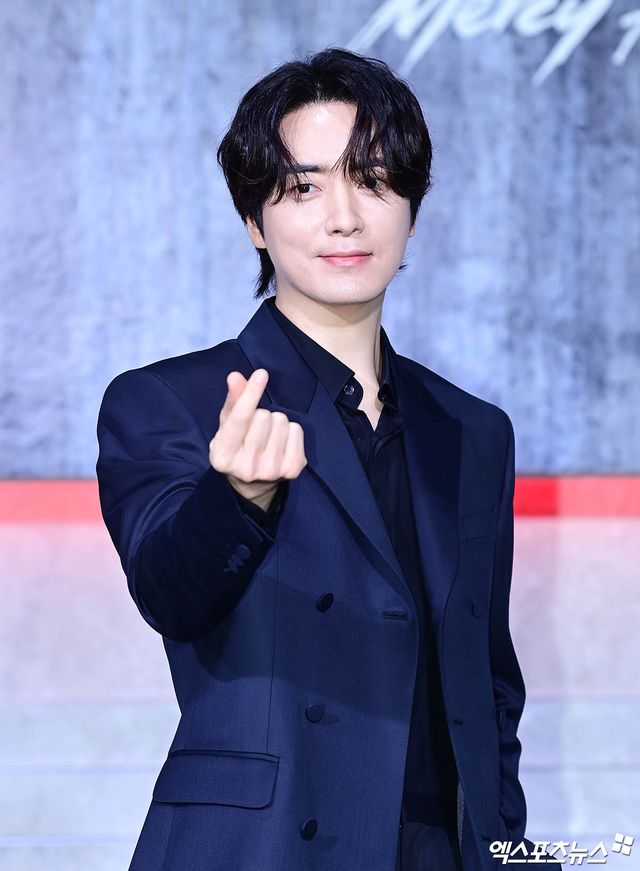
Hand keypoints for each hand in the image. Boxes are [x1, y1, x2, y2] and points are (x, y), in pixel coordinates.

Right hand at [209, 369, 306, 509]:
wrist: (253, 485)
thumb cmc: (237, 447)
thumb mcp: (227, 427)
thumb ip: (232, 401)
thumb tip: (236, 377)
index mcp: (223, 456)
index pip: (239, 419)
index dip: (251, 394)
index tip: (261, 374)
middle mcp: (246, 467)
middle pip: (264, 416)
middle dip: (262, 414)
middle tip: (257, 428)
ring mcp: (270, 471)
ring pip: (282, 421)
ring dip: (277, 422)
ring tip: (269, 436)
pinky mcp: (292, 470)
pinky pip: (298, 431)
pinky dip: (291, 431)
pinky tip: (282, 442)